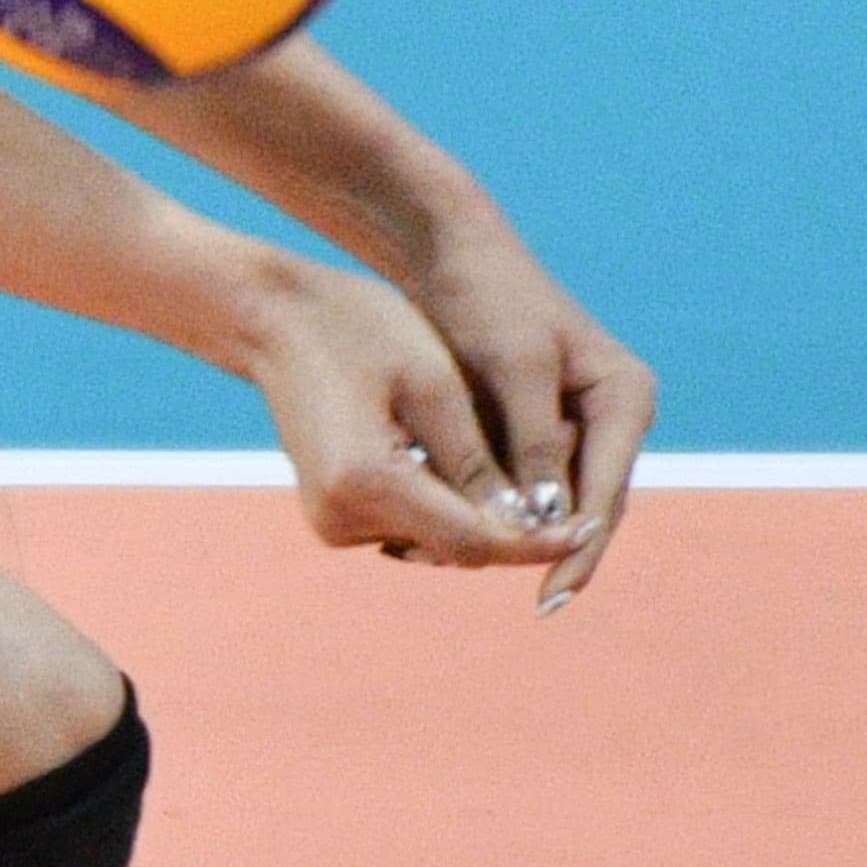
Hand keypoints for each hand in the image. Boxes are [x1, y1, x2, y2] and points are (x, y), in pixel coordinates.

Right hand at [234, 258, 568, 569]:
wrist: (277, 320)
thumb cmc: (360, 330)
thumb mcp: (434, 384)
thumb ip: (479, 463)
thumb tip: (530, 524)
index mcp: (364, 481)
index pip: (472, 539)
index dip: (535, 541)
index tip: (589, 530)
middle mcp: (340, 516)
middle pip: (458, 547)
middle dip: (516, 525)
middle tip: (565, 478)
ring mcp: (333, 522)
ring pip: (439, 539)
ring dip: (486, 513)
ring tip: (526, 456)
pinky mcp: (336, 516)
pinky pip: (414, 523)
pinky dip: (451, 503)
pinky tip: (473, 457)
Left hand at [403, 218, 657, 610]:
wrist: (454, 254)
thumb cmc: (488, 300)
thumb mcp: (513, 367)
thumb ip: (533, 441)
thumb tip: (546, 518)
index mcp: (626, 399)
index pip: (608, 492)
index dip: (581, 548)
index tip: (554, 594)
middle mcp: (613, 416)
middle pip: (590, 505)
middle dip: (557, 551)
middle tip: (538, 604)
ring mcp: (578, 423)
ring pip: (556, 500)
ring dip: (527, 537)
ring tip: (490, 574)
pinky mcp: (537, 425)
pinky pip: (527, 482)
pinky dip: (502, 510)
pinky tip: (467, 539)